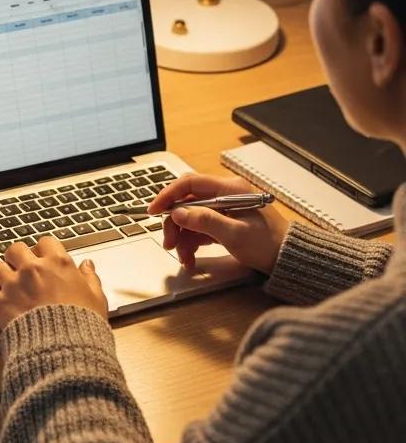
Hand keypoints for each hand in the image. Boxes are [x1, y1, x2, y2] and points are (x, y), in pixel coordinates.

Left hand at [0, 236, 107, 329]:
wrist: (64, 349)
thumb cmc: (83, 326)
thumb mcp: (96, 299)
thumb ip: (90, 278)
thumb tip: (87, 265)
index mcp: (57, 264)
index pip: (45, 242)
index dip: (42, 249)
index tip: (41, 256)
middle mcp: (33, 269)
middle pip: (15, 249)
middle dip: (15, 257)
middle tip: (16, 266)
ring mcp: (13, 285)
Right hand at [148, 173, 288, 273]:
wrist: (289, 259)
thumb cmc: (268, 244)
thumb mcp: (235, 234)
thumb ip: (205, 221)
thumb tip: (178, 213)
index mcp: (229, 189)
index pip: (190, 183)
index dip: (168, 195)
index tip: (154, 210)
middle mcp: (224, 195)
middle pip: (187, 202)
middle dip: (174, 223)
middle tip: (169, 243)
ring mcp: (223, 209)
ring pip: (190, 217)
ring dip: (182, 237)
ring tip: (183, 257)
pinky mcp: (223, 222)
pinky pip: (199, 228)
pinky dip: (191, 242)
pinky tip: (190, 257)